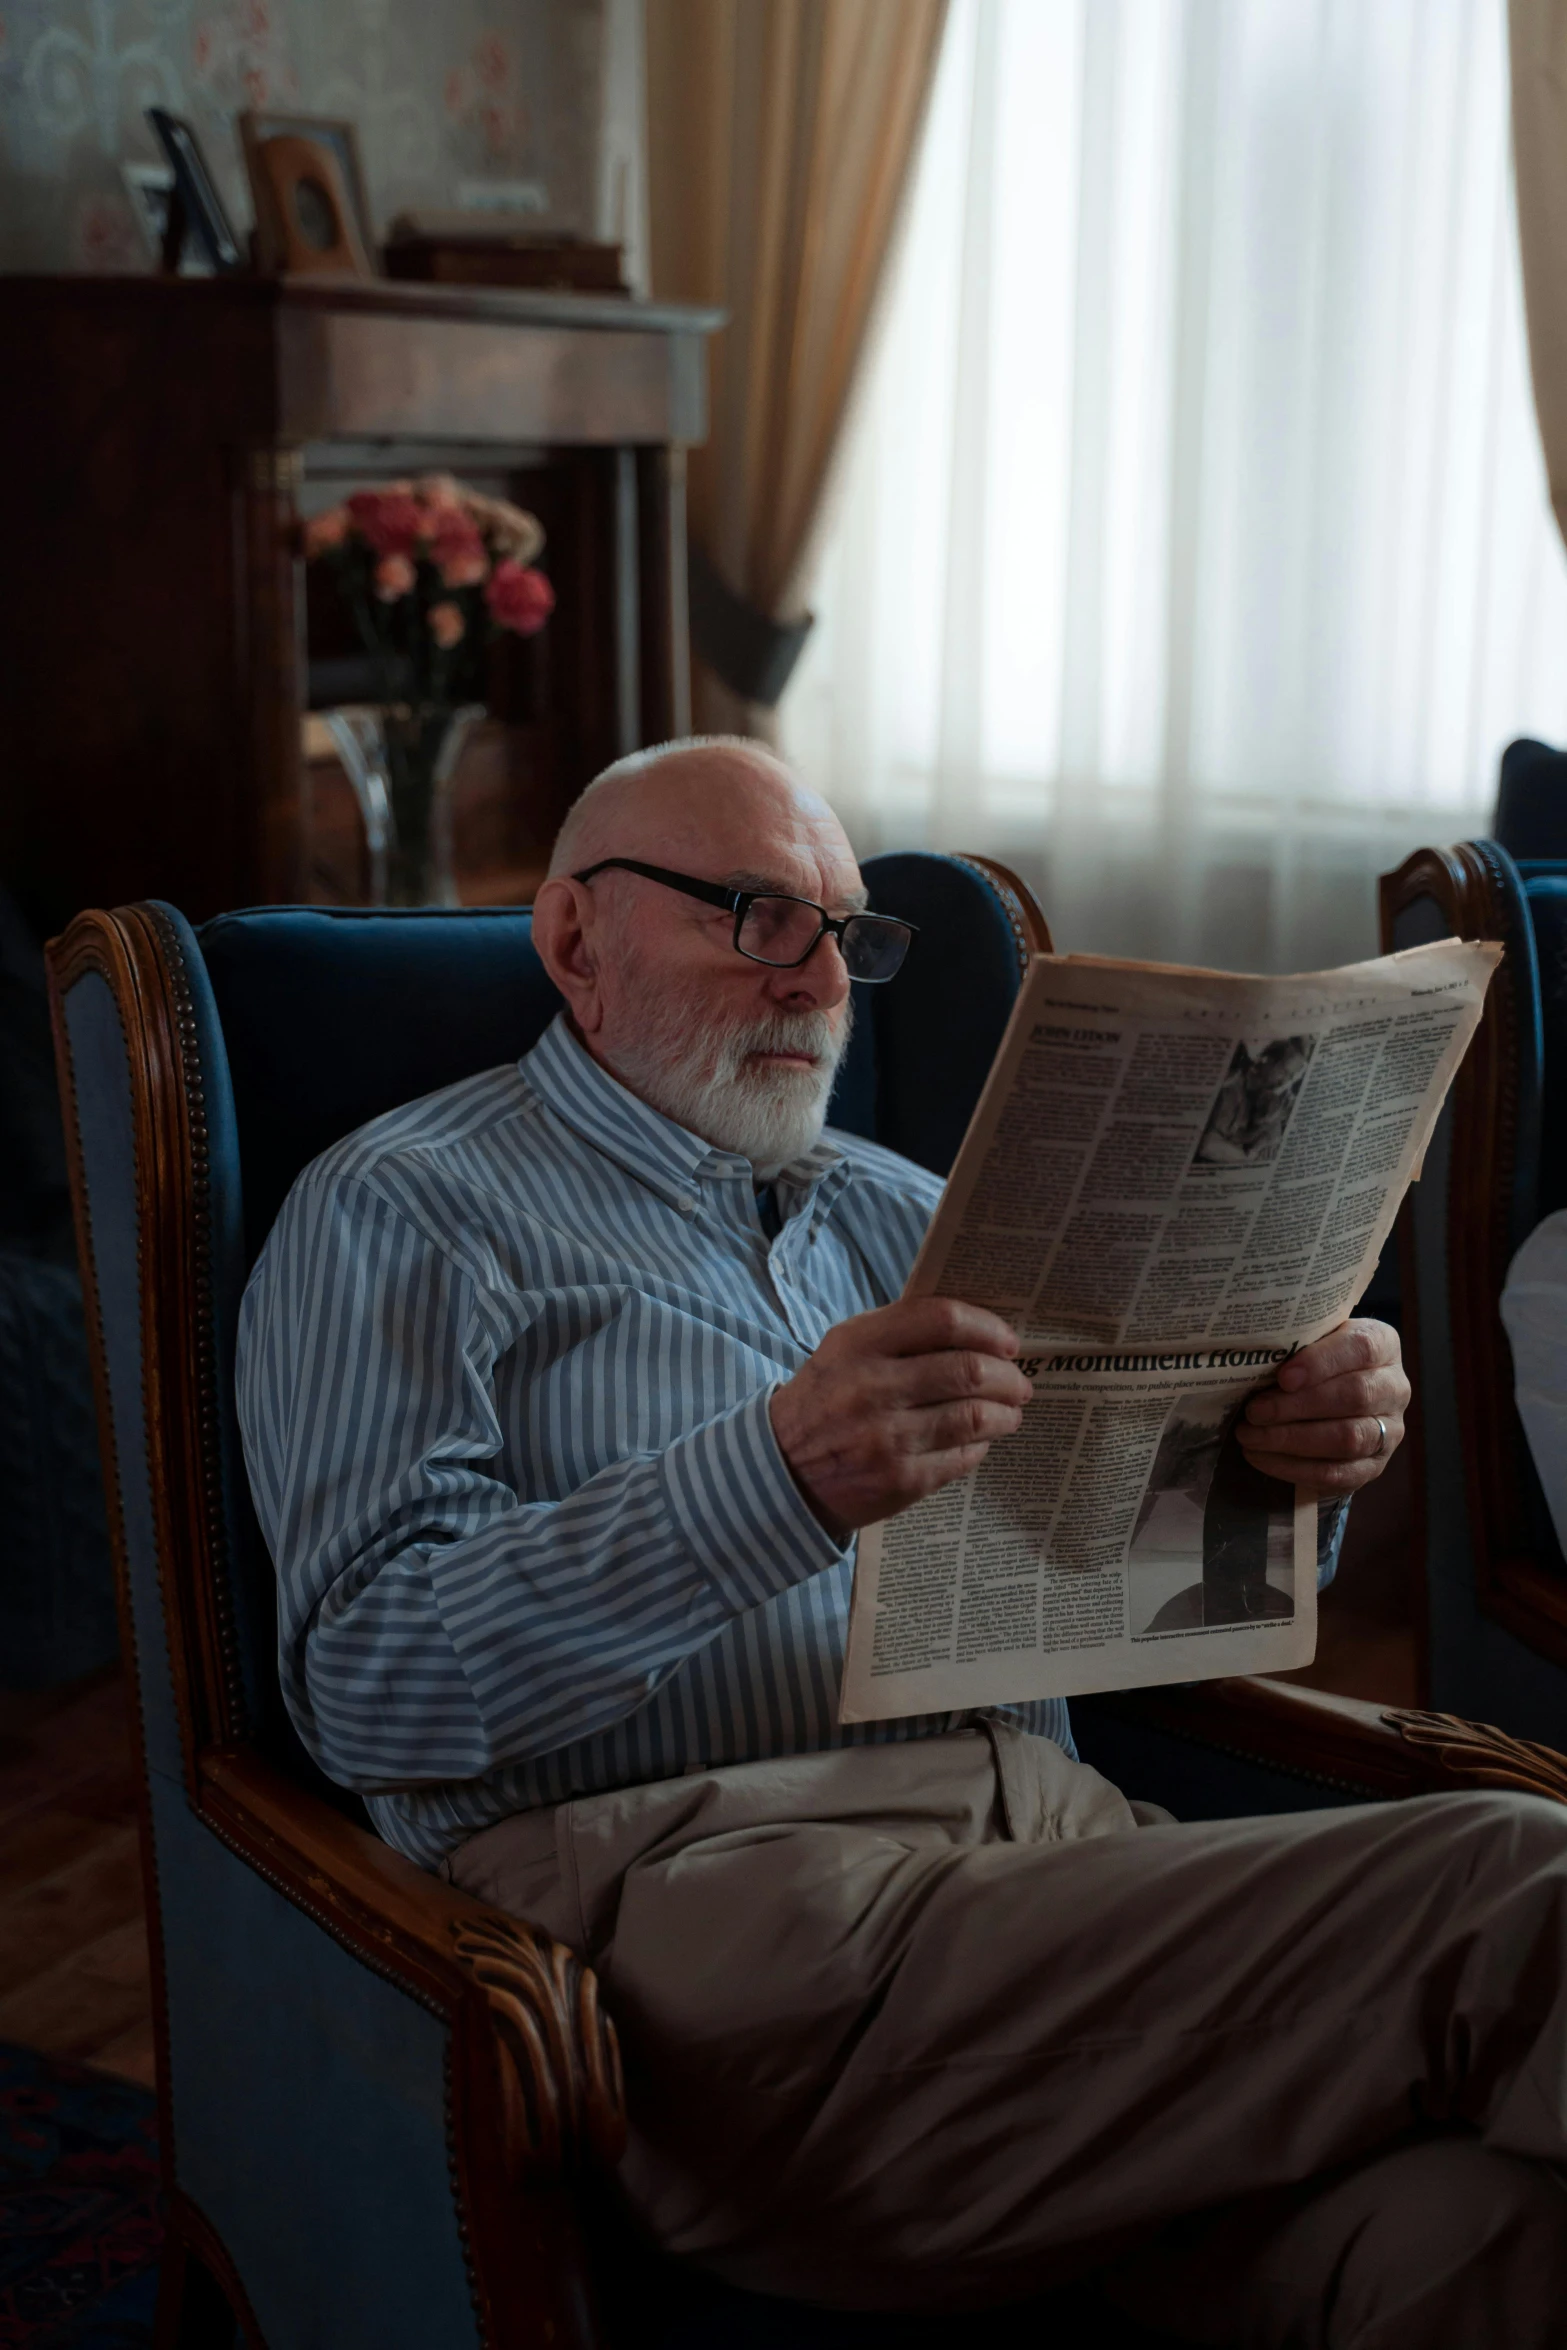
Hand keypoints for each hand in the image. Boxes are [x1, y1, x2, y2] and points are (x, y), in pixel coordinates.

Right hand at [769, 1296, 1032, 1539]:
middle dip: (1009, 1376)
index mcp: (858, 1344)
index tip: (1007, 1340)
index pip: (941, 1319)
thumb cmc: (825, 1400)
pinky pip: (963, 1456)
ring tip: (1010, 1412)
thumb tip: (977, 1330)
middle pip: (969, 1370)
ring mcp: (887, 1437)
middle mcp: (872, 1387)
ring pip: (976, 1416)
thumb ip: (901, 1332)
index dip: (987, 1327)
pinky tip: (980, 1440)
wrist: (782, 1471)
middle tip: (1019, 1382)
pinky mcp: (901, 1480)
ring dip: (1006, 1413)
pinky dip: (981, 1445)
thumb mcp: (845, 1350)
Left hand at [1238, 1317, 1408, 1493]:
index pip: (1361, 1348)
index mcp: (1383, 1345)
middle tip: (1255, 1411)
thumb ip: (1297, 1345)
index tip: (1283, 1377)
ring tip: (1251, 1436)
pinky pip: (1337, 1473)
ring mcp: (1389, 1431)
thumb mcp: (1312, 1341)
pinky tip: (1261, 1457)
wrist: (1332, 1397)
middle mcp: (1394, 1388)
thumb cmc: (1315, 1363)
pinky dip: (1294, 1467)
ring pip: (1348, 1438)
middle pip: (1355, 1396)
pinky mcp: (1373, 1466)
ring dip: (1292, 1439)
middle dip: (1298, 1406)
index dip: (1321, 1363)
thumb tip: (1257, 1362)